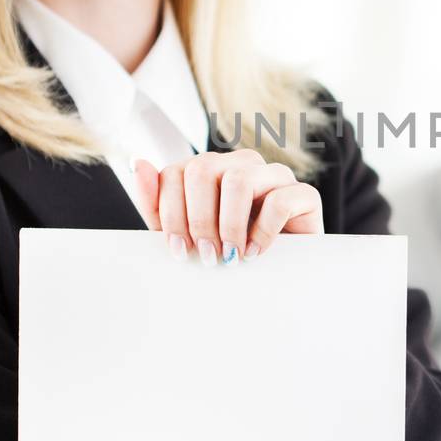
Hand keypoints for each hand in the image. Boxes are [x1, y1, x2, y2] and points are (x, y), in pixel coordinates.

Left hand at [132, 150, 322, 264]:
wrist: (281, 277)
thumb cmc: (229, 253)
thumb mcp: (184, 234)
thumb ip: (157, 203)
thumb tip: (136, 163)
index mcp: (210, 169)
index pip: (176, 172)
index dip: (171, 213)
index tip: (179, 250)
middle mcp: (241, 164)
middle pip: (203, 170)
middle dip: (198, 219)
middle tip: (206, 255)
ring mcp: (274, 175)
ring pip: (239, 180)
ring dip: (229, 225)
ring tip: (231, 256)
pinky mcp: (304, 195)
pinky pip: (279, 200)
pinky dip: (262, 232)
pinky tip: (255, 253)